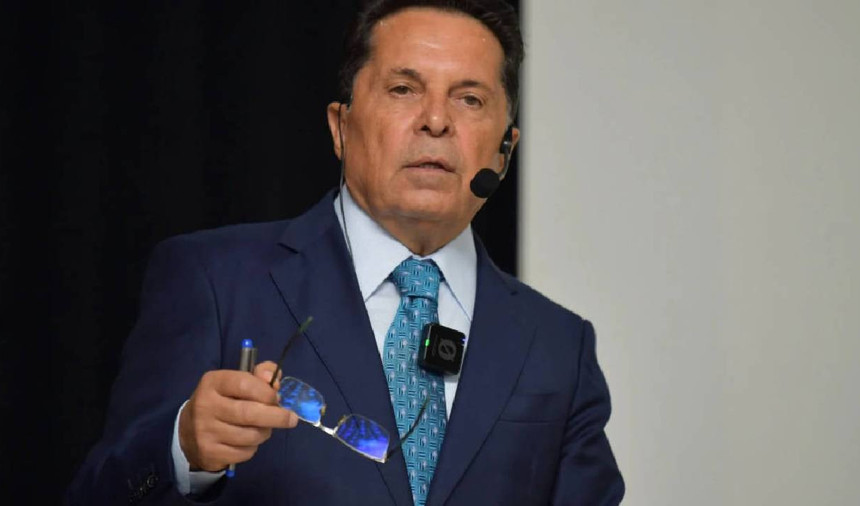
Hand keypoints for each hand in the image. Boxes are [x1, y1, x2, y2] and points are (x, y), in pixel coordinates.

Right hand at [178, 361, 298, 471]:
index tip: (276, 398)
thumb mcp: (236, 381)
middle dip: (277, 417)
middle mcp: (205, 405)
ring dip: (265, 432)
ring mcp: (205, 431)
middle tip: (291, 419)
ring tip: (263, 428)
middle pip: (250, 413)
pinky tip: (247, 441)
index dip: (267, 392)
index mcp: (213, 382)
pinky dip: (253, 447)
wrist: (189, 431)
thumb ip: (260, 374)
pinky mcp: (210, 453)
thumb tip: (275, 378)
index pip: (244, 384)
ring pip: (251, 436)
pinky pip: (245, 452)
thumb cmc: (223, 401)